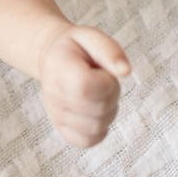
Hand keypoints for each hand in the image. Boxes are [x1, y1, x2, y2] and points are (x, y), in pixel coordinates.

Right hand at [39, 25, 130, 147]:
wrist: (52, 58)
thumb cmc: (75, 47)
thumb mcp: (90, 36)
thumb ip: (109, 50)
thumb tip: (126, 71)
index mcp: (59, 67)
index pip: (88, 88)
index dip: (107, 81)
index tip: (101, 70)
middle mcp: (53, 94)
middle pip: (98, 110)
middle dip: (111, 95)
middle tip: (101, 79)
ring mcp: (56, 114)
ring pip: (97, 127)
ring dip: (107, 111)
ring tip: (97, 93)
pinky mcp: (62, 129)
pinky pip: (88, 140)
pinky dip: (99, 129)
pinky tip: (94, 111)